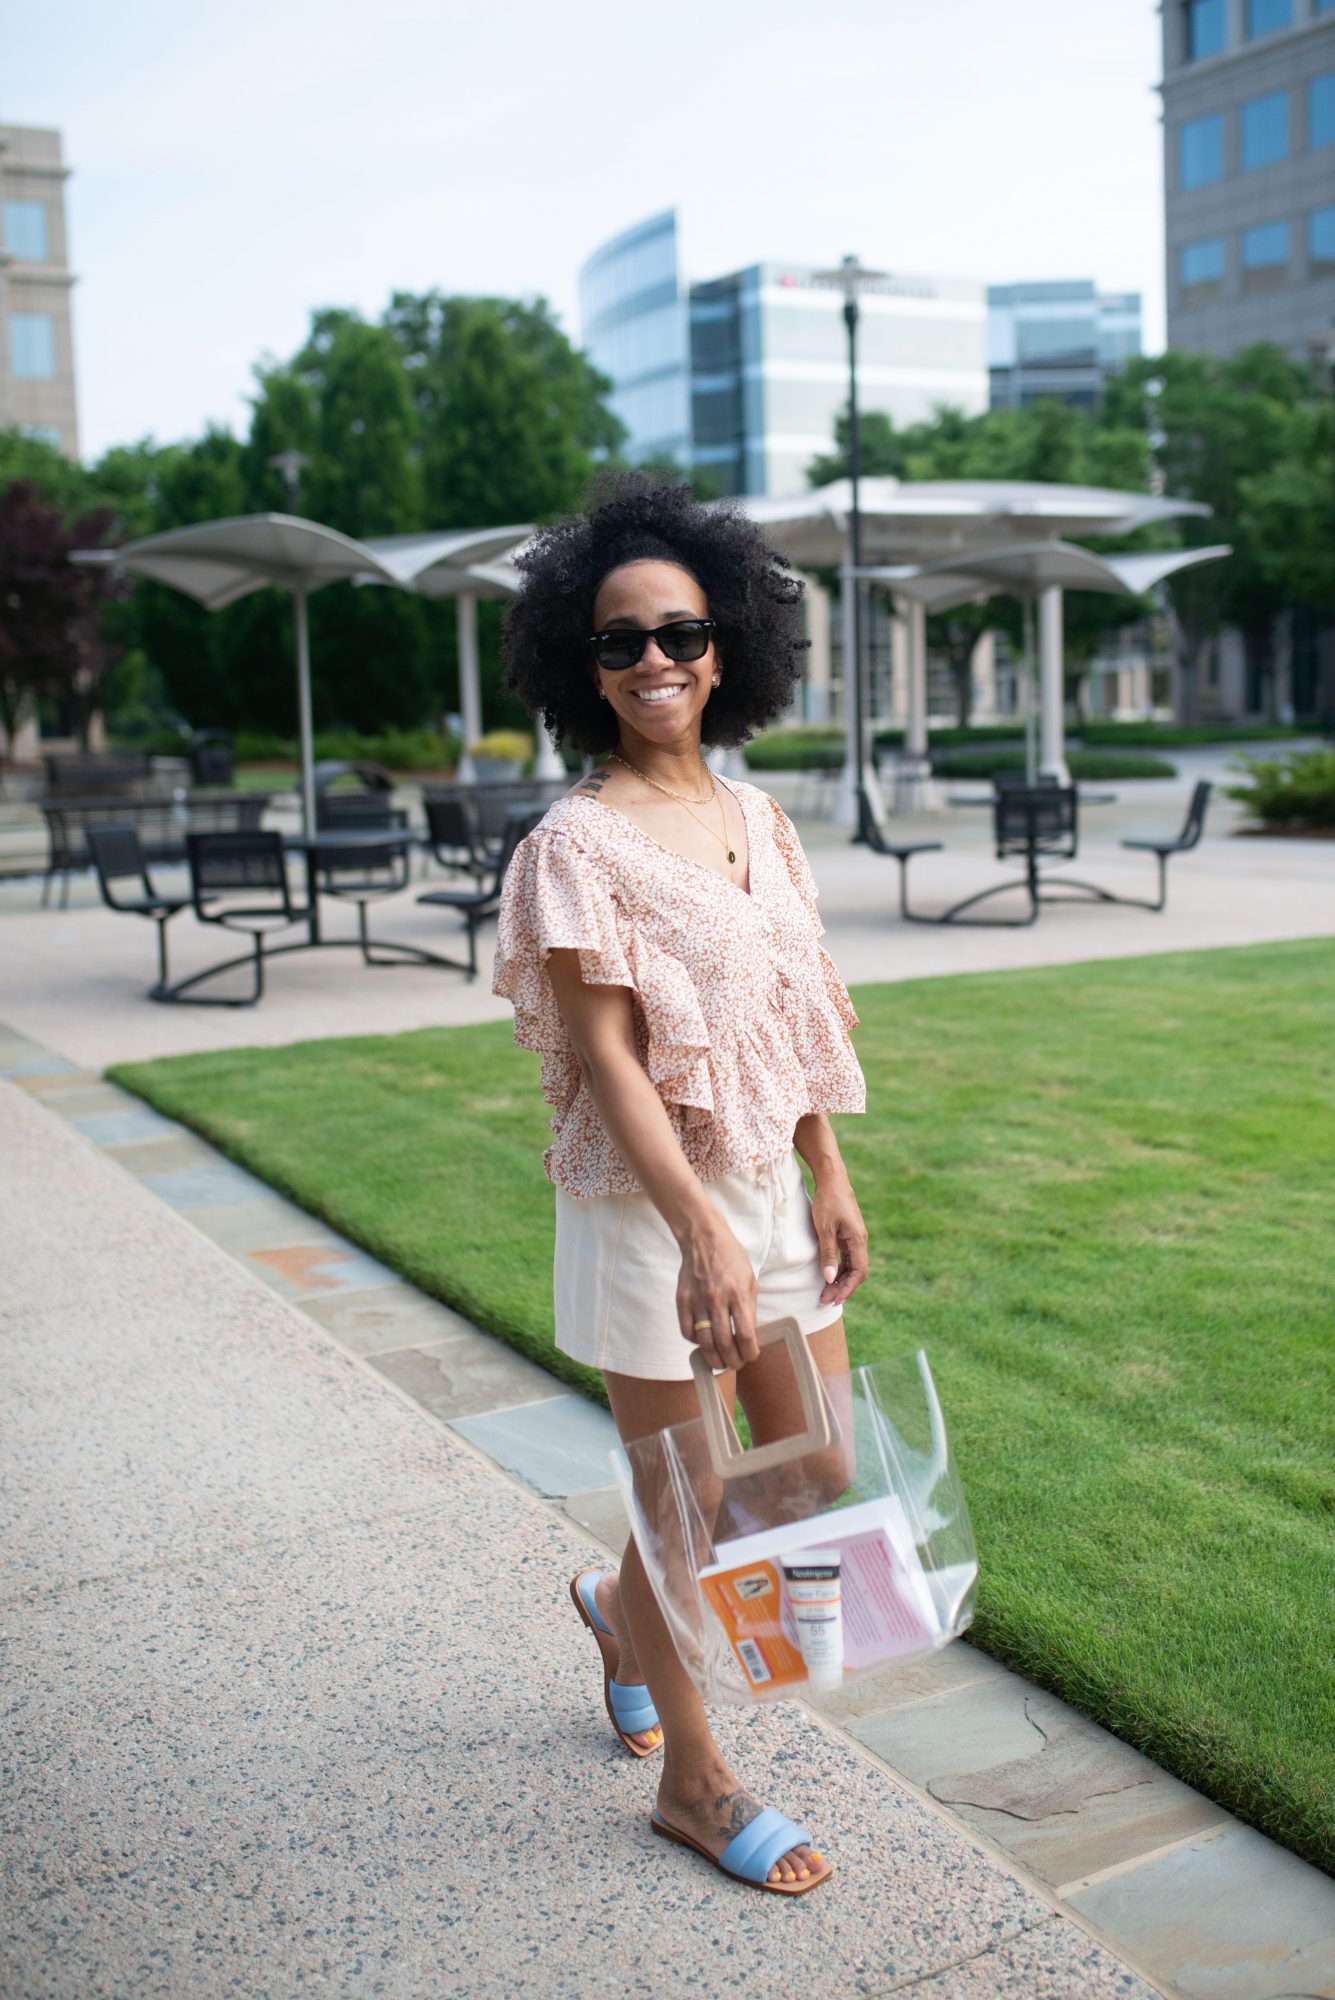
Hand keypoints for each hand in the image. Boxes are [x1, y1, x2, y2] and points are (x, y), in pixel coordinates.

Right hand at [676, 1214, 758, 1372]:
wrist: (703, 1239)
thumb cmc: (731, 1259)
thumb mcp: (750, 1281)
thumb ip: (749, 1309)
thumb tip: (748, 1336)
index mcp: (738, 1294)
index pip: (746, 1335)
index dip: (750, 1353)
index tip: (751, 1357)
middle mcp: (717, 1299)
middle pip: (724, 1343)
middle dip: (732, 1361)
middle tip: (735, 1365)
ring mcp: (697, 1300)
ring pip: (704, 1342)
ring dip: (713, 1358)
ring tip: (720, 1361)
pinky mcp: (682, 1300)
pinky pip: (687, 1331)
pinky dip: (695, 1342)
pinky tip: (703, 1342)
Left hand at [812, 1175, 867, 1310]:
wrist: (832, 1178)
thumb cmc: (828, 1201)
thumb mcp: (824, 1228)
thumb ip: (828, 1254)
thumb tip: (829, 1278)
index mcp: (858, 1240)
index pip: (859, 1272)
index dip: (847, 1288)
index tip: (834, 1299)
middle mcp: (860, 1240)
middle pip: (856, 1272)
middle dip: (842, 1288)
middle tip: (825, 1300)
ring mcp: (854, 1237)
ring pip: (851, 1265)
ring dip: (840, 1280)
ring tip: (825, 1292)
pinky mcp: (848, 1234)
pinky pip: (847, 1257)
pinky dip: (839, 1268)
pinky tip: (828, 1276)